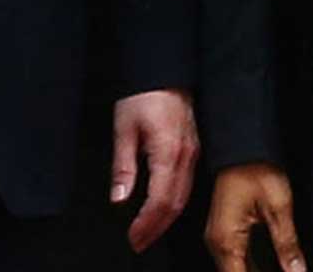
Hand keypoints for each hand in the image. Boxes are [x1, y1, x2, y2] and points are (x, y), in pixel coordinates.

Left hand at [111, 88, 198, 252]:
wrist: (164, 68)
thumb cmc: (144, 94)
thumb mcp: (124, 128)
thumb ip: (123, 166)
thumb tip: (119, 198)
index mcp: (168, 152)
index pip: (161, 200)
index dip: (147, 224)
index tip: (133, 237)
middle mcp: (186, 156)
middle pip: (175, 204)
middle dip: (156, 228)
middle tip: (138, 242)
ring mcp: (193, 152)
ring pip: (184, 196)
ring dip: (166, 219)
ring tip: (148, 232)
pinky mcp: (193, 148)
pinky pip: (187, 183)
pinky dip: (175, 202)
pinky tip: (163, 209)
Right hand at [204, 162, 304, 271]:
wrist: (242, 146)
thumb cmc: (257, 169)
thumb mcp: (279, 207)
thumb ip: (287, 244)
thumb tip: (297, 271)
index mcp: (227, 240)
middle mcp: (217, 243)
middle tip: (288, 271)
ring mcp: (218, 238)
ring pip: (235, 270)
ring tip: (282, 270)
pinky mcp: (225, 233)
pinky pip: (236, 260)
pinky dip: (251, 269)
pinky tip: (270, 269)